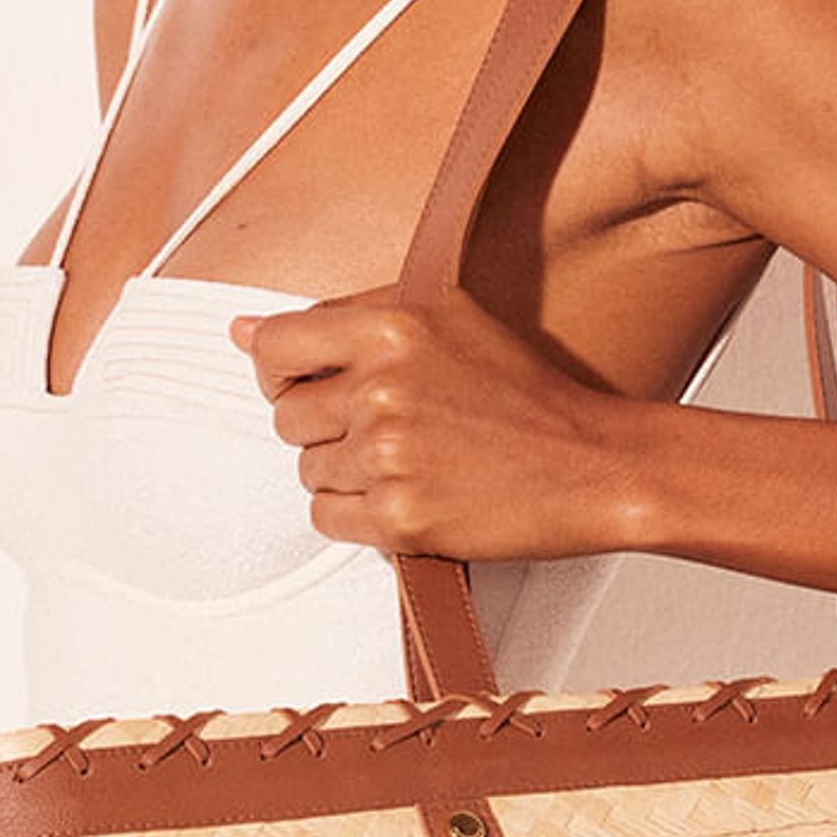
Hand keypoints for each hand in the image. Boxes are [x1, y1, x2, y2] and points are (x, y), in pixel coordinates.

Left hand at [227, 285, 641, 561]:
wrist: (595, 465)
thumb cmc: (525, 390)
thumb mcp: (446, 318)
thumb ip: (343, 317)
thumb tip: (241, 332)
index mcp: (390, 329)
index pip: (274, 346)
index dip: (280, 370)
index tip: (307, 384)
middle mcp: (382, 390)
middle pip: (286, 417)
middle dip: (324, 427)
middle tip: (388, 429)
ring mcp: (389, 458)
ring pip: (307, 471)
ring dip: (346, 473)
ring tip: (411, 461)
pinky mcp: (401, 519)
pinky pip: (327, 519)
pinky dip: (357, 515)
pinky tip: (408, 495)